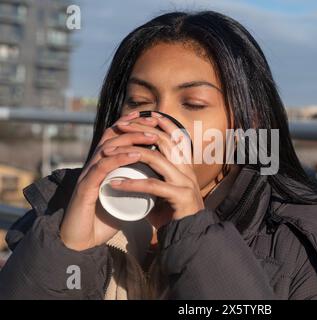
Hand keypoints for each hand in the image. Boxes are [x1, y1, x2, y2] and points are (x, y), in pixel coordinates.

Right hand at [60, 111, 159, 250]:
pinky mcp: (85, 188)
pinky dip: (120, 159)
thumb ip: (134, 190)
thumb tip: (156, 184)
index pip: (115, 138)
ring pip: (108, 148)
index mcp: (101, 166)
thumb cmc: (100, 221)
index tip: (152, 120)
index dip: (131, 125)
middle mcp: (93, 166)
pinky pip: (102, 168)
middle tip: (154, 123)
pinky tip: (135, 155)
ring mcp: (88, 175)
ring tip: (151, 137)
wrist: (79, 242)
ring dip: (131, 140)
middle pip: (112, 136)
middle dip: (134, 127)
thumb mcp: (122, 200)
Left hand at [105, 113, 203, 229]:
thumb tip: (135, 171)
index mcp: (185, 167)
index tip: (147, 114)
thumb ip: (154, 179)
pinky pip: (153, 186)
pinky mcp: (181, 197)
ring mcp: (185, 183)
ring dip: (131, 153)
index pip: (177, 138)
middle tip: (121, 127)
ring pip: (158, 159)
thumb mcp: (164, 192)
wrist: (191, 236)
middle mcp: (187, 171)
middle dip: (141, 130)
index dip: (163, 123)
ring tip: (110, 154)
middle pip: (165, 141)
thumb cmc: (174, 215)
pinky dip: (133, 184)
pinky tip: (116, 183)